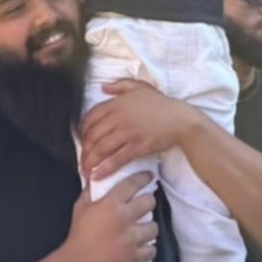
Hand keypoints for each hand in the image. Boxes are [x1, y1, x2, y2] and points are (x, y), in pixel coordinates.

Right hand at [63, 172, 157, 261]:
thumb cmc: (78, 233)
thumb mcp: (80, 207)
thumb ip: (89, 191)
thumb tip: (95, 177)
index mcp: (111, 204)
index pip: (133, 184)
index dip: (143, 177)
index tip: (149, 176)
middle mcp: (124, 218)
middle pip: (149, 202)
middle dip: (149, 202)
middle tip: (145, 205)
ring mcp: (131, 238)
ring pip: (154, 227)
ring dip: (150, 228)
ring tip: (144, 229)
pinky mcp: (134, 256)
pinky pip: (152, 250)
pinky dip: (149, 249)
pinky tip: (144, 248)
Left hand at [80, 82, 197, 180]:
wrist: (180, 120)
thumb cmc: (161, 104)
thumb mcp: (140, 87)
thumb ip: (120, 85)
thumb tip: (103, 87)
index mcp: (117, 103)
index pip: (91, 117)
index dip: (82, 130)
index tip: (81, 139)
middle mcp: (119, 117)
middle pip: (93, 135)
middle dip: (84, 150)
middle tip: (81, 160)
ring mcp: (128, 133)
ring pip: (102, 148)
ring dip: (90, 161)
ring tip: (85, 171)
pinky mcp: (137, 146)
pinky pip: (116, 159)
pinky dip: (104, 169)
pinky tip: (97, 176)